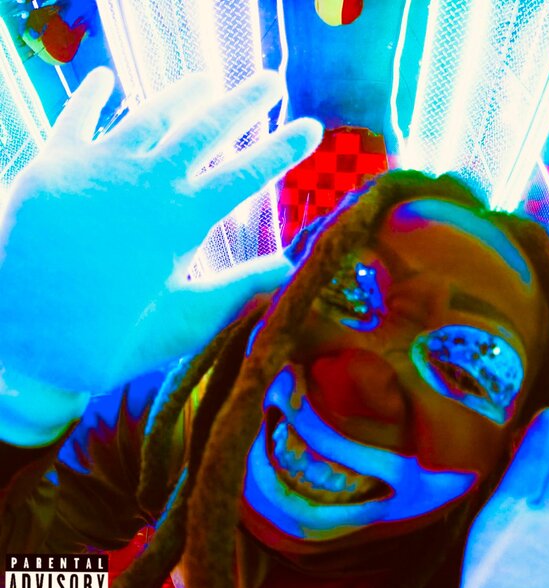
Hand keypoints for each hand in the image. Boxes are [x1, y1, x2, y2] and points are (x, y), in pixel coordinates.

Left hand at [0, 68, 321, 393]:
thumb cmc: (110, 340)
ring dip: (181, 95)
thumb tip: (294, 268)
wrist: (18, 341)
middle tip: (272, 80)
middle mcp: (143, 182)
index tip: (313, 127)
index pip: (245, 174)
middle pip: (204, 130)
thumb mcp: (185, 321)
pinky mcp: (51, 168)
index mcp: (180, 220)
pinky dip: (89, 97)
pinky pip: (74, 120)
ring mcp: (95, 168)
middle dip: (243, 104)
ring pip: (148, 117)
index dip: (282, 149)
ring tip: (207, 79)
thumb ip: (240, 289)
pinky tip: (103, 78)